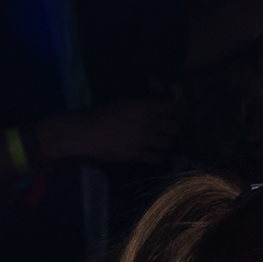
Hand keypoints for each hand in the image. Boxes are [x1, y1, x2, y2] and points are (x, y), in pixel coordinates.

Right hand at [39, 100, 182, 168]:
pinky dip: (155, 157)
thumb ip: (141, 106)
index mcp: (145, 106)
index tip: (175, 115)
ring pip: (167, 144)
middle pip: (174, 128)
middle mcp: (148, 123)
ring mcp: (144, 140)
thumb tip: (155, 109)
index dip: (177, 112)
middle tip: (166, 131)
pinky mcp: (137, 155)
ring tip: (157, 143)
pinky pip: (157, 159)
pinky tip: (149, 154)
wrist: (85, 132)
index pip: (173, 108)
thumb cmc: (99, 113)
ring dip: (164, 143)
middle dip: (172, 129)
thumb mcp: (123, 102)